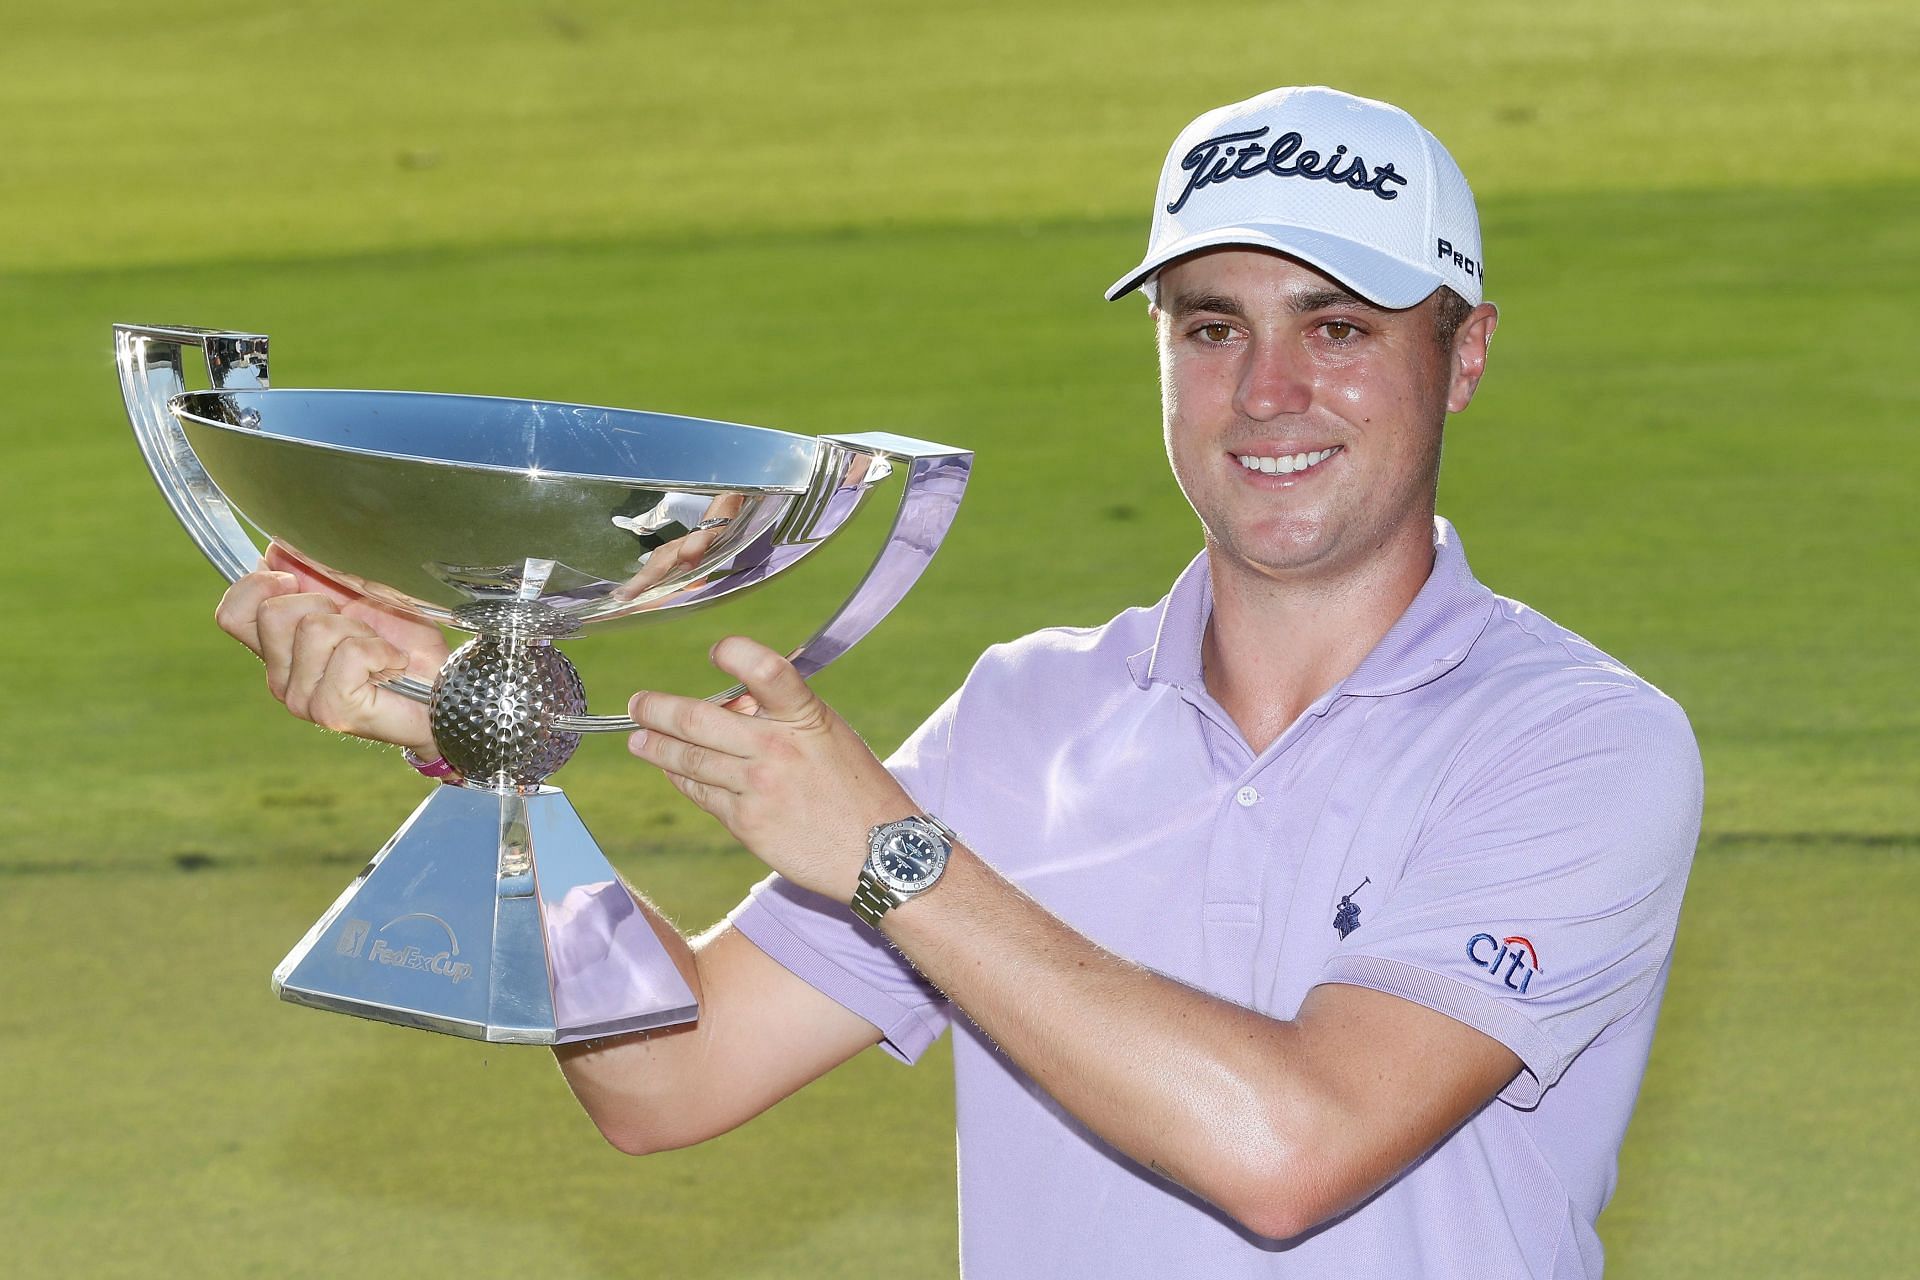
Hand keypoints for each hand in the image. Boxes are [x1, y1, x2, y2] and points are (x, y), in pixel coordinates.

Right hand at [214, 544, 450, 753]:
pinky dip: (380, 650)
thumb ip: (314, 574)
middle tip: (357, 625)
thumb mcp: (359, 593)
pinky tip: (391, 665)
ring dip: (359, 630)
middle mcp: (281, 676)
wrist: (442, 687)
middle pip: (272, 612)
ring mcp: (301, 697)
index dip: (260, 585)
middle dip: (324, 603)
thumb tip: (275, 549)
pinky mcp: (330, 711)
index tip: (302, 583)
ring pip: (313, 629)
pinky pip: (349, 653)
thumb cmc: (405, 643)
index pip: (231, 613)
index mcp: (279, 647)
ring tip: (379, 649)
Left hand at [625, 636, 912, 900]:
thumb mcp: (829, 735)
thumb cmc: (857, 788)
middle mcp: (777, 747)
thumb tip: (731, 705)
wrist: (881, 853)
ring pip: (689, 760)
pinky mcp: (746, 823)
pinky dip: (682, 780)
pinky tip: (672, 773)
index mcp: (805, 715)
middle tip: (637, 704)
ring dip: (655, 747)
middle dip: (657, 710)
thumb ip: (781, 716)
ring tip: (638, 739)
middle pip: (698, 720)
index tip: (715, 652)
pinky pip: (702, 794)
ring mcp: (757, 787)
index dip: (735, 653)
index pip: (765, 670)